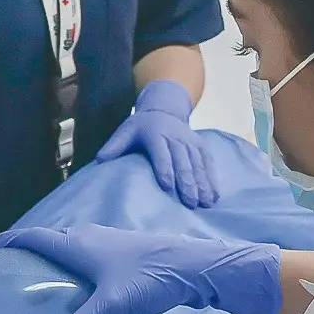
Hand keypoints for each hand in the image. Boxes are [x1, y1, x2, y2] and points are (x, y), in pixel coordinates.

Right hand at [0, 224, 280, 313]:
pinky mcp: (123, 253)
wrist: (195, 266)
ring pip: (69, 249)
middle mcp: (88, 237)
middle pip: (49, 241)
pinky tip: (80, 291)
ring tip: (39, 284)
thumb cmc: (151, 279)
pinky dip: (72, 268)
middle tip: (10, 274)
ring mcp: (107, 242)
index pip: (33, 236)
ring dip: (52, 261)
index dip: (10, 241)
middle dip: (27, 253)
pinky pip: (86, 257)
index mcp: (77, 243)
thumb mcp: (112, 306)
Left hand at [97, 80, 215, 206]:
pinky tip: (214, 195)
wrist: (164, 110)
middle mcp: (175, 138)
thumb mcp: (125, 131)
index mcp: (155, 135)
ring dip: (202, 183)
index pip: (161, 154)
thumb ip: (114, 146)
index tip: (167, 186)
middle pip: (182, 161)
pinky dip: (212, 178)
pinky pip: (208, 162)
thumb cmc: (141, 126)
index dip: (164, 169)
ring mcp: (190, 142)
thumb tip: (99, 160)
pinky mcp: (201, 146)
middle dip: (187, 182)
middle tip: (190, 202)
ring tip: (204, 203)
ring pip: (198, 164)